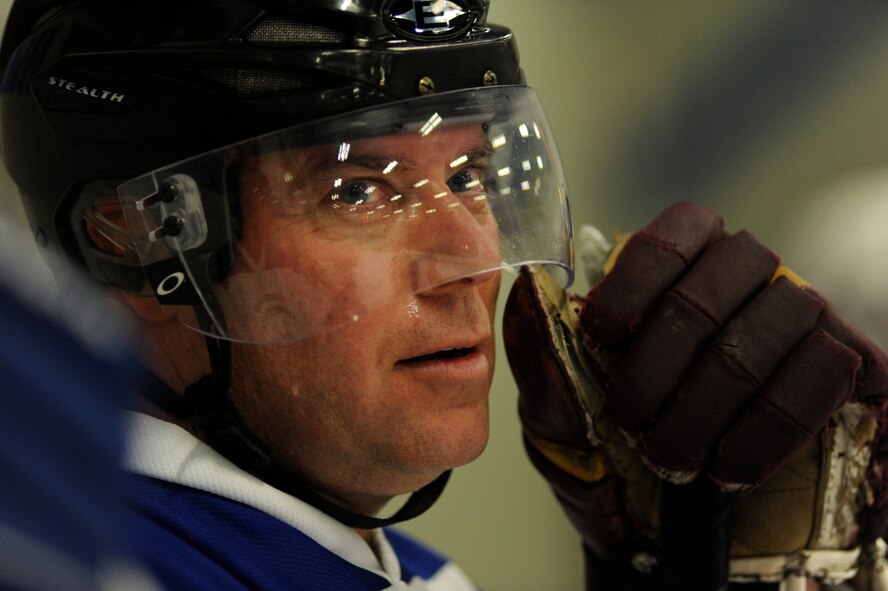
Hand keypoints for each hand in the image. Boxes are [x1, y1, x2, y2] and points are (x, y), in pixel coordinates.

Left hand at [504, 202, 887, 588]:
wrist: (665, 537)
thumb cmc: (608, 461)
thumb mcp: (555, 413)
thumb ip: (539, 349)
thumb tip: (530, 281)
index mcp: (680, 269)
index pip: (675, 233)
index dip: (634, 283)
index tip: (601, 340)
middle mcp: (751, 277)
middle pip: (719, 278)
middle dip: (663, 361)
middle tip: (633, 422)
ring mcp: (807, 316)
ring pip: (767, 328)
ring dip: (707, 405)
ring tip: (671, 458)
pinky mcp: (854, 367)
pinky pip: (821, 373)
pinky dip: (764, 431)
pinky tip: (726, 469)